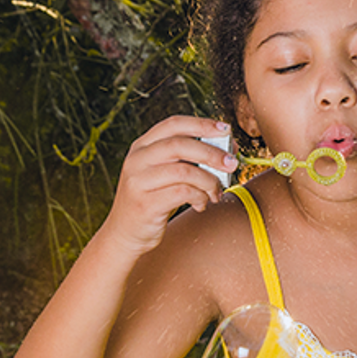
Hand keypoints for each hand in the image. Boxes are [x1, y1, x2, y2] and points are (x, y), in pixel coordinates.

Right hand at [101, 116, 236, 252]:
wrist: (124, 234)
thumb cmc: (152, 200)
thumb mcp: (163, 174)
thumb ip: (187, 159)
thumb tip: (227, 150)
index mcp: (142, 146)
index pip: (173, 124)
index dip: (201, 124)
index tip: (226, 129)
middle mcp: (137, 160)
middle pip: (180, 145)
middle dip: (212, 153)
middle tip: (232, 163)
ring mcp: (139, 181)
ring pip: (184, 170)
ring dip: (209, 180)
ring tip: (216, 192)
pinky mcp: (145, 203)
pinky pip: (182, 193)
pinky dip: (200, 196)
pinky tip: (202, 203)